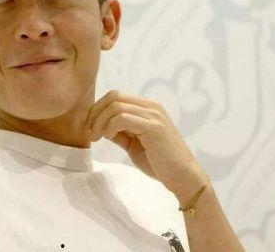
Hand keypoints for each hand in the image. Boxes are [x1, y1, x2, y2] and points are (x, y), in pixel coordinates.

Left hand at [86, 90, 209, 203]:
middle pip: (114, 96)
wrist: (183, 178)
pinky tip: (109, 137)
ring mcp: (154, 115)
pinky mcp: (154, 127)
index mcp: (147, 107)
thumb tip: (99, 126)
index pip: (116, 96)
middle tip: (91, 132)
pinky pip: (123, 118)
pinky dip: (110, 126)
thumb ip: (119, 132)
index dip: (98, 109)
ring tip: (98, 137)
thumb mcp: (133, 144)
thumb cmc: (159, 163)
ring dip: (100, 121)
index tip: (90, 128)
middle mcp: (151, 107)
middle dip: (96, 112)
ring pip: (116, 106)